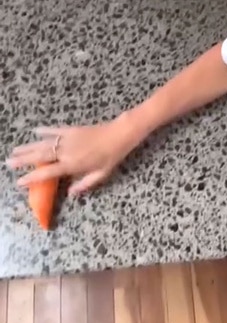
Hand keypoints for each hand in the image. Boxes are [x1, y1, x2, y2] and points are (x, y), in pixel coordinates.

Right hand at [7, 112, 143, 194]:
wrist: (119, 134)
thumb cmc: (111, 157)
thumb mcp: (100, 175)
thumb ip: (84, 184)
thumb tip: (71, 193)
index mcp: (72, 165)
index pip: (48, 173)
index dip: (32, 178)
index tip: (19, 182)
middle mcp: (66, 152)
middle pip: (40, 156)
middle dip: (23, 160)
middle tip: (8, 163)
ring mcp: (68, 139)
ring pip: (43, 143)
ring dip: (28, 147)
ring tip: (15, 150)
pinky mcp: (72, 129)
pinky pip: (55, 130)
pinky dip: (44, 131)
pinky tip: (35, 131)